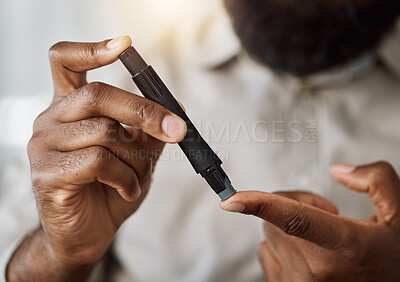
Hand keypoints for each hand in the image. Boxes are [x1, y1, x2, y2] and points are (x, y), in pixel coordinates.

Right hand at [16, 37, 186, 270]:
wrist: (87, 235)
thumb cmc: (109, 190)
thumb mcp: (136, 156)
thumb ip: (149, 131)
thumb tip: (177, 109)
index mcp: (69, 108)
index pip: (65, 62)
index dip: (92, 49)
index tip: (125, 45)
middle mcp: (50, 120)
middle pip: (97, 95)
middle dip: (145, 111)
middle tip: (177, 130)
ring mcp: (43, 146)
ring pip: (104, 132)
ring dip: (137, 158)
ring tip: (141, 177)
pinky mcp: (47, 174)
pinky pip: (98, 161)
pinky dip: (126, 177)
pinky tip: (128, 190)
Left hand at [221, 162, 399, 280]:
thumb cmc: (392, 258)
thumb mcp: (399, 215)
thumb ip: (376, 180)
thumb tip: (339, 171)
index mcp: (346, 245)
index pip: (295, 220)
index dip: (260, 205)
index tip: (232, 199)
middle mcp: (318, 270)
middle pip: (276, 219)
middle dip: (293, 205)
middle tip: (324, 212)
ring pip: (269, 234)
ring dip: (287, 226)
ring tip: (318, 235)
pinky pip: (266, 252)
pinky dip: (280, 244)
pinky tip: (306, 252)